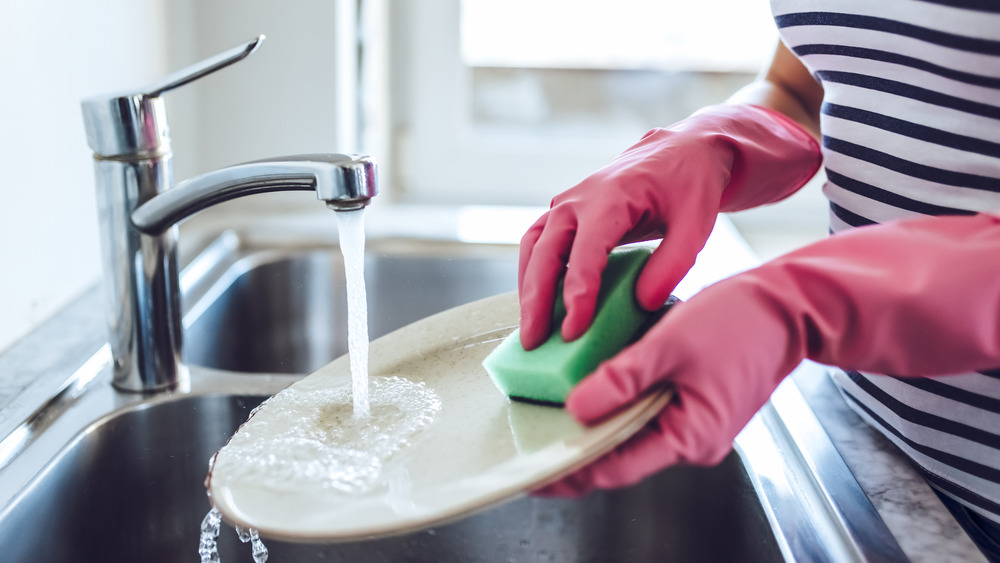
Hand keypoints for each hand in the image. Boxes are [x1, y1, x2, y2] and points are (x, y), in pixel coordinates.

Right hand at [518, 104, 820, 349]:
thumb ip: (672, 264)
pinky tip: (539, 305)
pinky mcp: (565, 214)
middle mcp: (579, 198)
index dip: (577, 293)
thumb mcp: (697, 223)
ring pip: (534, 248)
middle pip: (545, 251)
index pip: (585, 251)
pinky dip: (533, 275)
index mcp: (611, 195)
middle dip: (536, 299)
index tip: (573, 330)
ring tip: (530, 330)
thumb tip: (643, 304)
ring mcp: (567, 204)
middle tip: (534, 341)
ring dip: (528, 289)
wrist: (680, 152)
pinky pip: (538, 244)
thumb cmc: (689, 185)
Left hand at [537, 213, 999, 495]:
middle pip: (621, 454)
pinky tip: (589, 389)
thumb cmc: (740, 322)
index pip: (616, 467)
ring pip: (631, 432)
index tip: (533, 474)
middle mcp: (692, 439)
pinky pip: (645, 410)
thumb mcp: (670, 345)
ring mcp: (693, 423)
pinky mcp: (692, 402)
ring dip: (594, 425)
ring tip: (550, 417)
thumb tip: (576, 409)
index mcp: (691, 437)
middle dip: (576, 450)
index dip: (570, 472)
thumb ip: (621, 379)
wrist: (787, 304)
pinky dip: (616, 403)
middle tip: (532, 443)